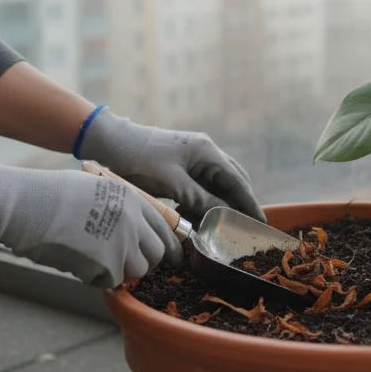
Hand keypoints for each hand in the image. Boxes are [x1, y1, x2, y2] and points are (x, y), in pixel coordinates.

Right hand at [0, 160, 181, 287]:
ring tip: (91, 259)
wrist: (25, 205)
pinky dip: (94, 278)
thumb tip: (128, 230)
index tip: (160, 255)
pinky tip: (75, 262)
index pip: (164, 228)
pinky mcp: (107, 264)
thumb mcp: (93, 189)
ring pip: (135, 271)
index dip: (163, 244)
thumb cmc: (48, 195)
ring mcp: (122, 243)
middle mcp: (133, 220)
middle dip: (140, 262)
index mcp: (131, 199)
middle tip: (118, 263)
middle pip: (155, 254)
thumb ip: (117, 208)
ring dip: (117, 272)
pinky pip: (109, 281)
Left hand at [78, 107, 264, 220]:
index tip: (261, 224)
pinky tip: (198, 216)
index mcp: (207, 152)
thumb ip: (202, 200)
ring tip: (223, 226)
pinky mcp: (180, 165)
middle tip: (245, 228)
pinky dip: (202, 201)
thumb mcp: (173, 184)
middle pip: (232, 181)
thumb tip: (224, 218)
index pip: (238, 182)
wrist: (110, 143)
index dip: (250, 204)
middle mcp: (205, 152)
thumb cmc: (140, 160)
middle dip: (239, 204)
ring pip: (216, 184)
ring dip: (219, 204)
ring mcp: (193, 157)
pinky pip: (200, 185)